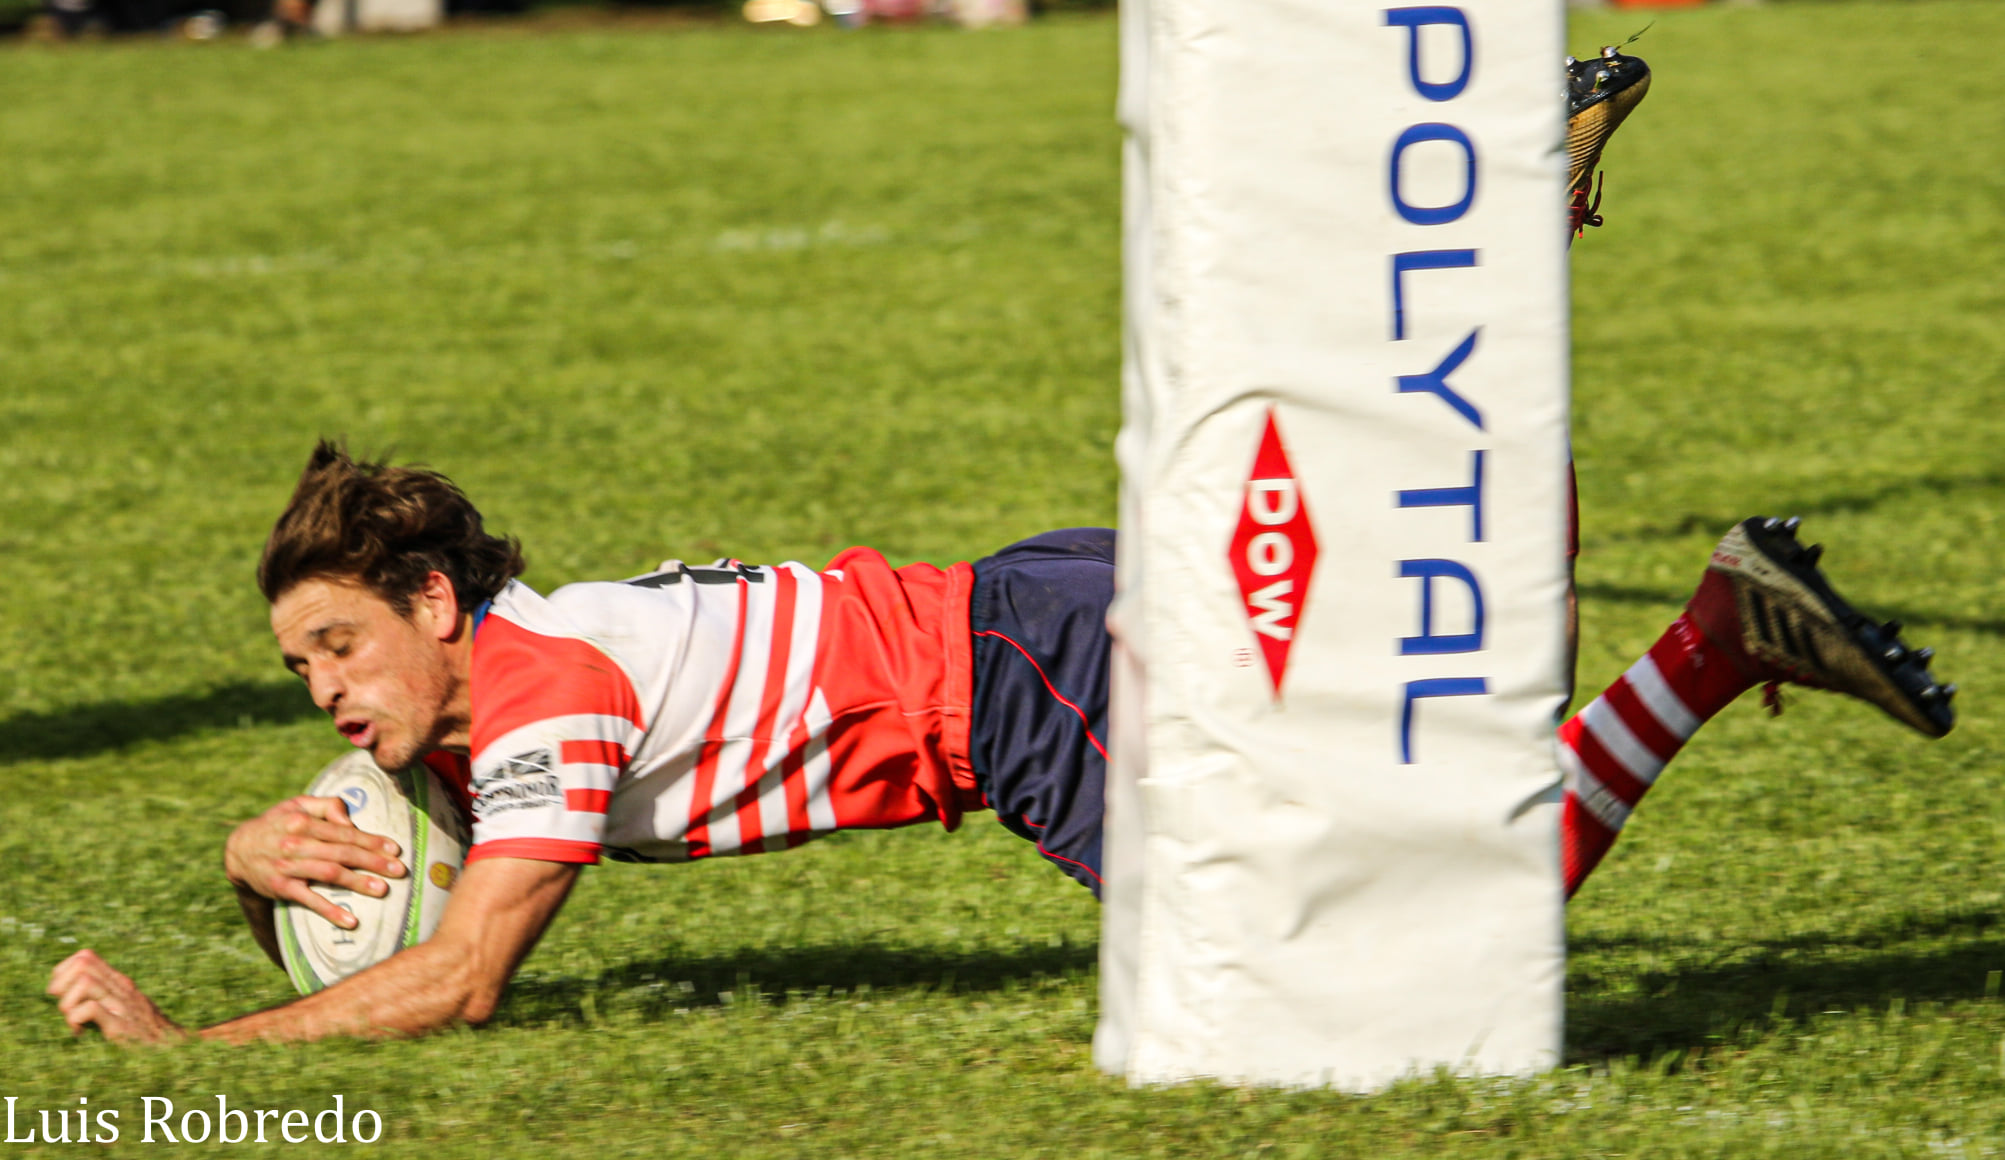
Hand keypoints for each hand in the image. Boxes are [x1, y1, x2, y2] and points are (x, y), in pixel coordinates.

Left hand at [47, 950, 186, 1044]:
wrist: (174, 1049)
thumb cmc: (144, 1033)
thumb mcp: (125, 1007)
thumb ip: (104, 997)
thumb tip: (67, 997)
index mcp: (120, 982)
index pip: (85, 957)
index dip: (63, 972)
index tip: (62, 995)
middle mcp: (122, 988)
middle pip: (82, 963)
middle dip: (60, 984)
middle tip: (65, 1008)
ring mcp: (122, 1005)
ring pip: (85, 982)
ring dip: (68, 1003)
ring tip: (73, 1021)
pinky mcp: (122, 1026)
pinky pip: (91, 1008)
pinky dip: (76, 1020)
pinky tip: (81, 1033)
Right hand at [223, 795, 405, 928]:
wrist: (238, 850)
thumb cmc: (278, 824)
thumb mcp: (298, 804)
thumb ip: (327, 805)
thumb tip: (350, 820)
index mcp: (303, 821)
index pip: (344, 832)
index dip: (371, 840)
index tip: (394, 848)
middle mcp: (296, 843)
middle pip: (341, 853)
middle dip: (373, 861)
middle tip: (399, 870)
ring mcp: (288, 867)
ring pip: (329, 874)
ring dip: (357, 883)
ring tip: (382, 889)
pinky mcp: (281, 888)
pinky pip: (309, 900)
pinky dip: (330, 911)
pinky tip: (351, 920)